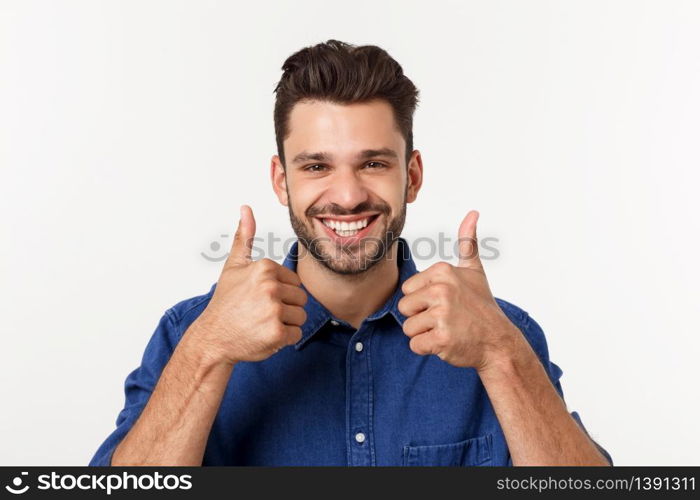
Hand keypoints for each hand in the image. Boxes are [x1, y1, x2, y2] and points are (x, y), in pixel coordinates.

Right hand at [192, 205, 307, 363]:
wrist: (213, 338)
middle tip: (261, 313)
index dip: (281, 292)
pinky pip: (296, 334)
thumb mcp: (234, 266)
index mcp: (264, 268)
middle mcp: (270, 287)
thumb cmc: (226, 302)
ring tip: (262, 324)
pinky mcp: (277, 333)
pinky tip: (264, 335)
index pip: (294, 282)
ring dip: (285, 324)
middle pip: (301, 299)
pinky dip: (283, 339)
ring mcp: (273, 311)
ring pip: (300, 316)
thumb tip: (246, 208)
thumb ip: (245, 237)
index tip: (259, 298)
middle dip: (285, 308)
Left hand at [397, 210, 518, 369]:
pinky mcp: (442, 338)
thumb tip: (473, 213)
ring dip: (424, 335)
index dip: (422, 300)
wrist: (498, 341)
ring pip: (408, 328)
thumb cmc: (481, 306)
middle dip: (420, 318)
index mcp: (443, 271)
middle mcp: (442, 290)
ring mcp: (443, 315)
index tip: (445, 303)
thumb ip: (468, 242)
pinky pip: (415, 346)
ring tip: (447, 330)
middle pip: (404, 308)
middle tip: (446, 319)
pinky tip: (447, 343)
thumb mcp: (474, 271)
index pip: (407, 290)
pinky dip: (428, 349)